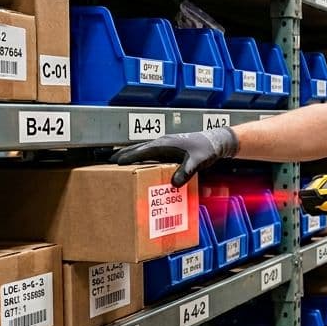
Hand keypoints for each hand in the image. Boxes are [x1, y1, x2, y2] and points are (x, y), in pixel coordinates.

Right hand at [110, 127, 238, 186]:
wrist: (216, 141)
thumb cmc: (207, 149)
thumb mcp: (197, 162)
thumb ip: (185, 172)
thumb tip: (173, 184)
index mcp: (165, 144)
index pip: (142, 150)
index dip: (128, 156)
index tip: (115, 162)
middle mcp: (163, 142)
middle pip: (139, 148)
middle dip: (124, 154)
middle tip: (110, 161)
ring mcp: (166, 144)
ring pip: (144, 149)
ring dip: (132, 154)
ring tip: (120, 161)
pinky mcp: (170, 148)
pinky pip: (152, 152)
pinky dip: (142, 156)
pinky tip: (141, 163)